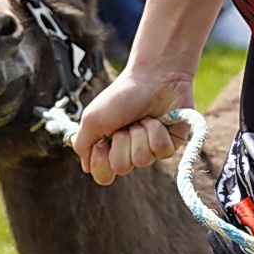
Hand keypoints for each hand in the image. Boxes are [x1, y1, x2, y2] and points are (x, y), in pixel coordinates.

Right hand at [72, 68, 195, 185]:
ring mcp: (150, 149)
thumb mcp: (92, 118)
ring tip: (142, 118)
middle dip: (122, 142)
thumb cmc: (122, 95)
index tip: (103, 141)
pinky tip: (157, 119)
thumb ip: (83, 145)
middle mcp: (129, 151)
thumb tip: (87, 169)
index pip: (103, 176)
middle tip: (125, 123)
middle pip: (121, 168)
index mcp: (110, 147)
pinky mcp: (171, 145)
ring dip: (140, 134)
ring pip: (142, 160)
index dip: (101, 162)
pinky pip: (162, 151)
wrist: (153, 77)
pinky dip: (157, 132)